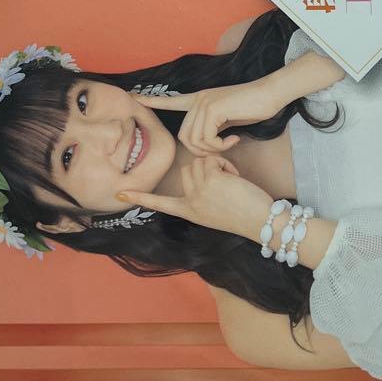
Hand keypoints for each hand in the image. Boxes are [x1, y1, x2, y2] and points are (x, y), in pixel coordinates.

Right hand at [117, 154, 272, 238]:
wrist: (261, 222)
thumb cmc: (244, 214)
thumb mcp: (214, 210)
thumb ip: (201, 195)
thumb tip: (198, 171)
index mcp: (189, 212)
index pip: (160, 204)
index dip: (140, 198)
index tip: (120, 195)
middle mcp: (190, 203)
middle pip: (187, 170)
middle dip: (206, 169)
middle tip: (224, 182)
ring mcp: (198, 191)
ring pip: (199, 161)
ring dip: (217, 165)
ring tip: (231, 181)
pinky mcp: (209, 180)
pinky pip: (211, 158)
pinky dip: (225, 163)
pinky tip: (234, 178)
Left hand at [134, 82, 283, 157]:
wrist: (269, 94)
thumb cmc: (253, 107)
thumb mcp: (228, 119)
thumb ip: (214, 127)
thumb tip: (207, 142)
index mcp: (199, 100)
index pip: (171, 100)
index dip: (153, 101)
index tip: (134, 97)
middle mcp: (198, 100)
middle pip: (184, 137)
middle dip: (201, 151)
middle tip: (221, 150)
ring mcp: (204, 103)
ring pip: (193, 140)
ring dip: (212, 150)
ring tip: (228, 144)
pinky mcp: (213, 108)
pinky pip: (206, 139)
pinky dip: (220, 146)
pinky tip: (233, 139)